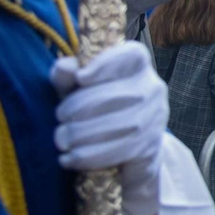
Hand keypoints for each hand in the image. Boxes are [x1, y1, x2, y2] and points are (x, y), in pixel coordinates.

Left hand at [50, 41, 165, 214]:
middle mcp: (153, 87)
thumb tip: (63, 68)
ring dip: (80, 135)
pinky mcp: (151, 146)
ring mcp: (156, 118)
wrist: (132, 149)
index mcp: (138, 65)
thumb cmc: (99, 108)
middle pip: (113, 94)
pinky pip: (117, 152)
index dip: (104, 65)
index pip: (130, 55)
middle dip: (77, 108)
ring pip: (115, 126)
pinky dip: (88, 157)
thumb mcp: (79, 88)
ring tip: (61, 140)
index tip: (80, 78)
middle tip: (59, 117)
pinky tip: (69, 158)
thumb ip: (68, 76)